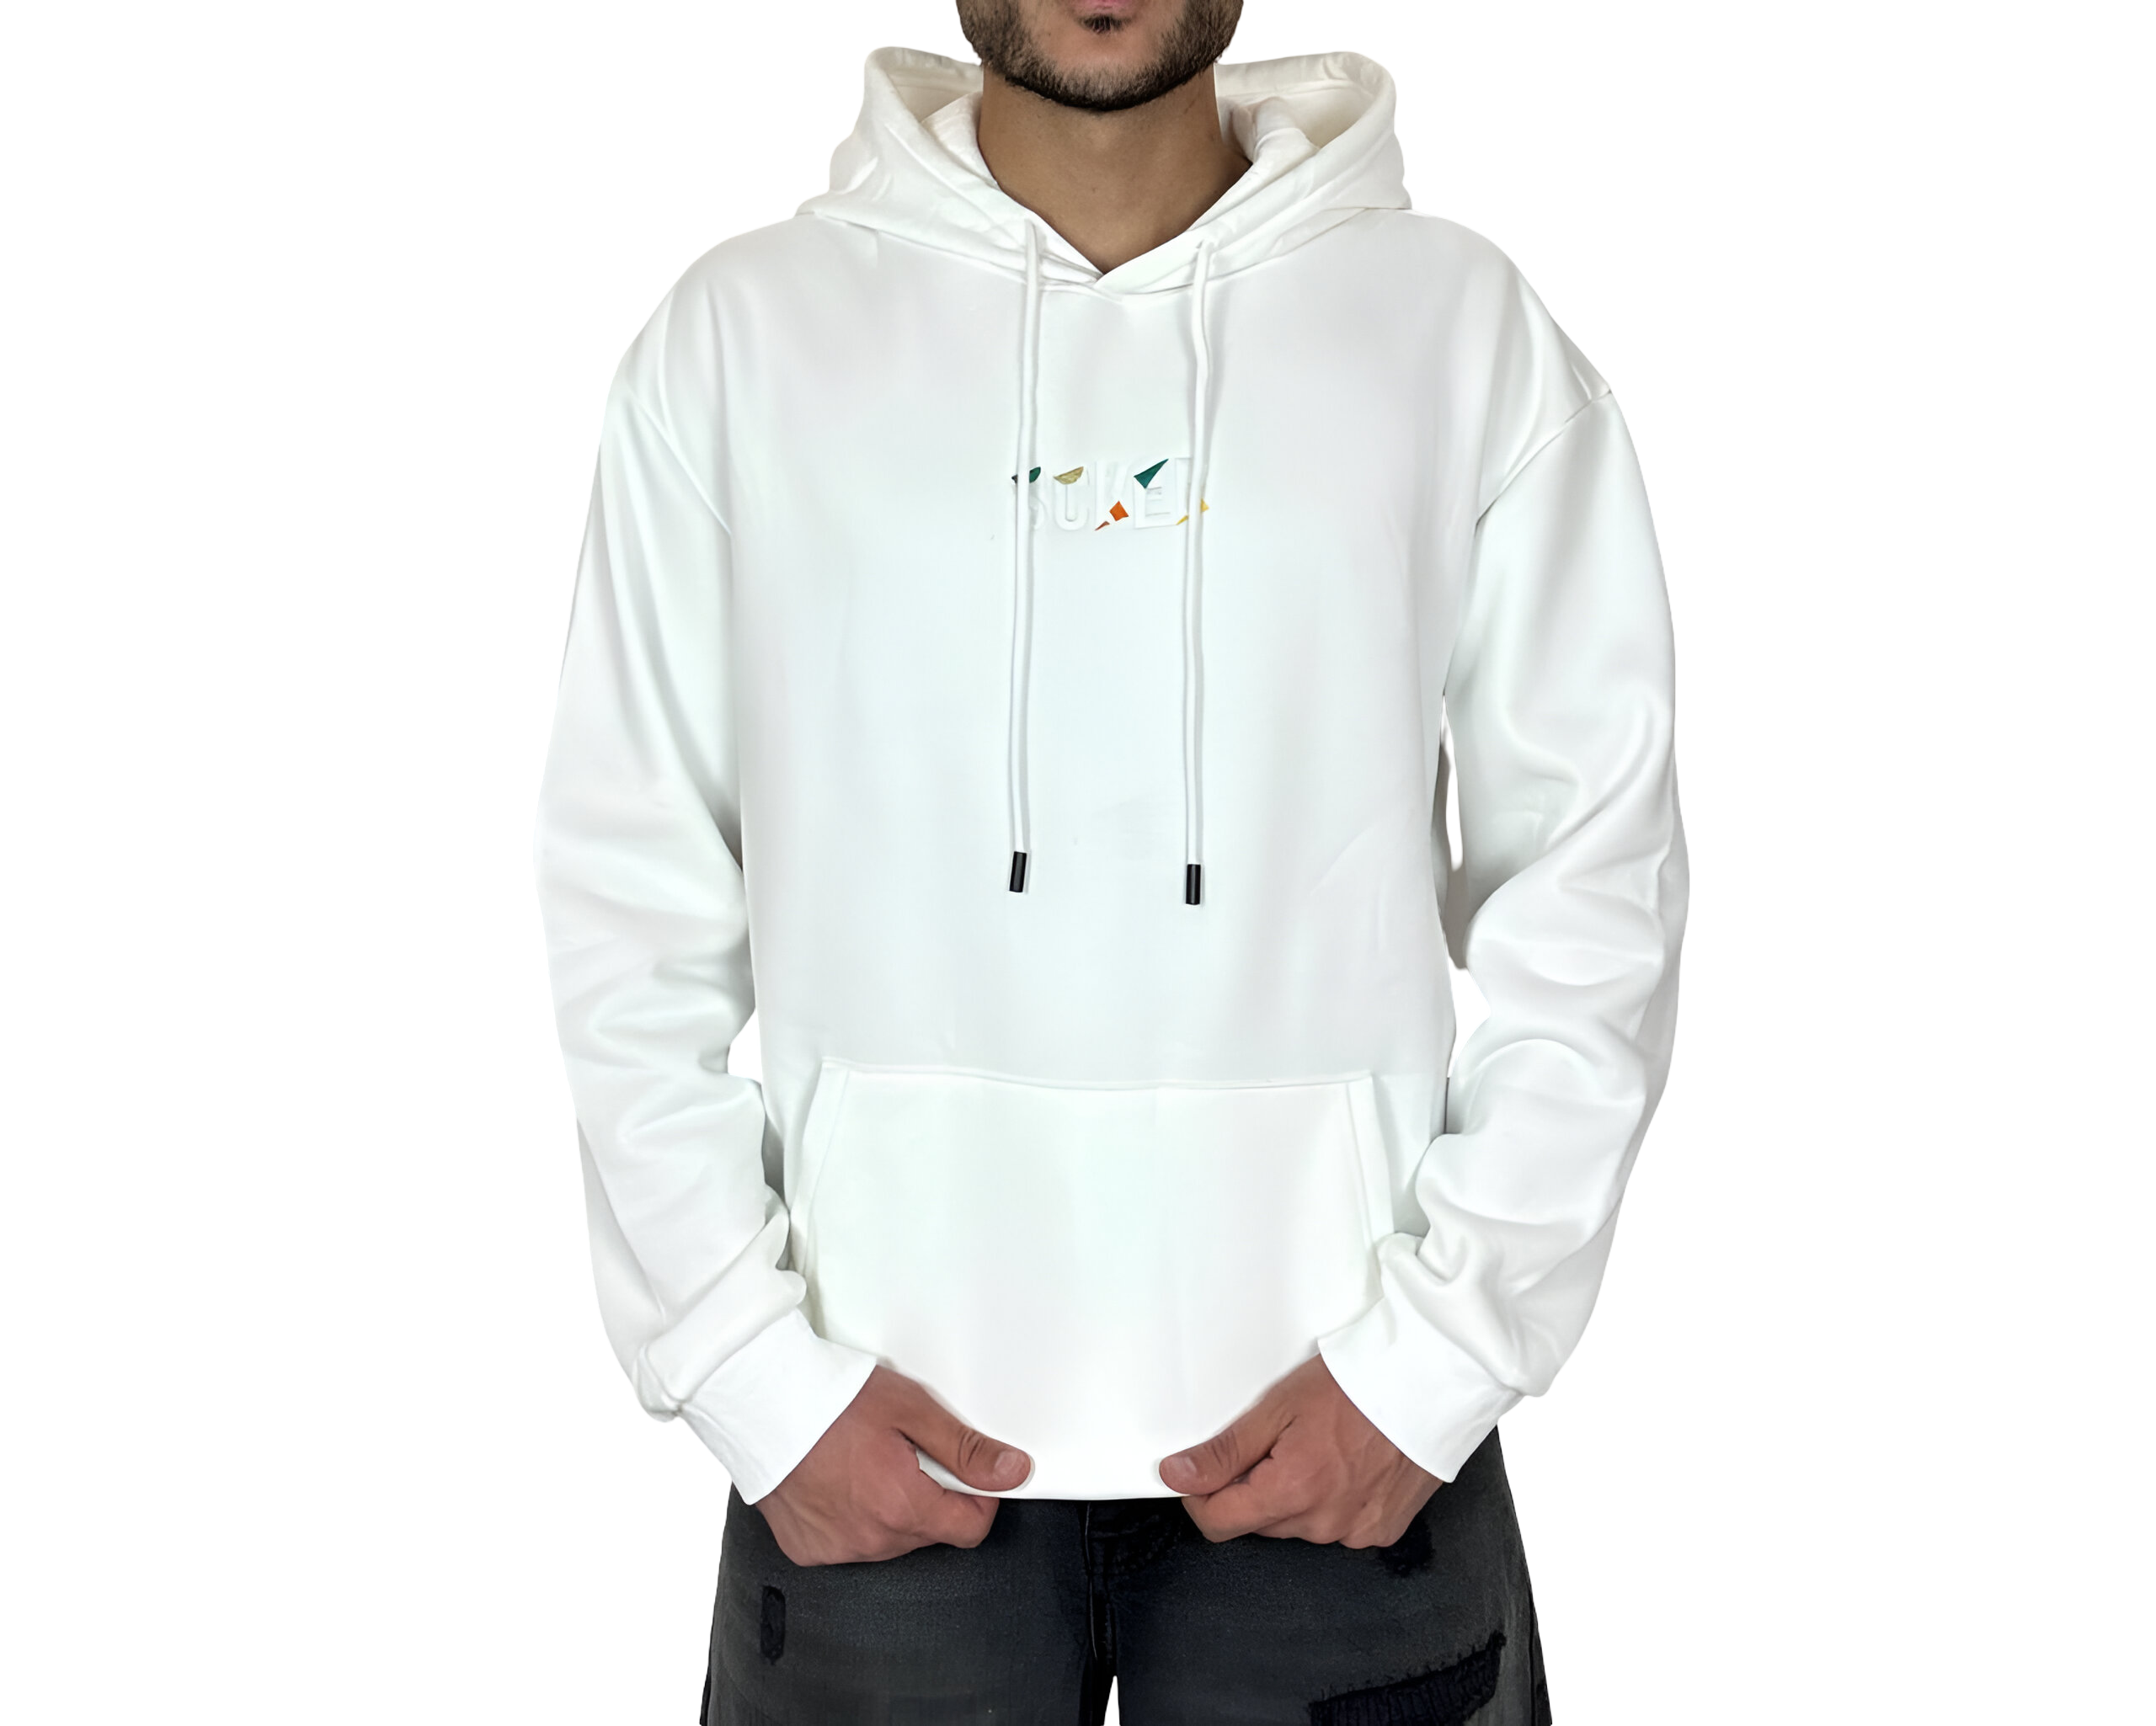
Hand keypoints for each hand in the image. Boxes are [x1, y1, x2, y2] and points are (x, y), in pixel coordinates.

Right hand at [755, 1366, 1031, 1564]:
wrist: (761, 1400)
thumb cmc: (828, 1399)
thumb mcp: (912, 1409)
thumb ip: (965, 1448)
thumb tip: (1010, 1471)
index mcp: (902, 1506)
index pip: (972, 1527)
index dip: (978, 1495)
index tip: (966, 1470)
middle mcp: (871, 1538)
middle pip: (930, 1530)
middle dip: (929, 1492)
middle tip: (903, 1450)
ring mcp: (837, 1548)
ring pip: (890, 1536)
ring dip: (890, 1505)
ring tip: (865, 1460)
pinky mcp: (809, 1549)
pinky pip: (849, 1540)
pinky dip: (852, 1514)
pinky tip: (838, 1479)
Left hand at [1160, 1355, 1441, 1545]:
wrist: (1428, 1382)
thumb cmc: (1358, 1385)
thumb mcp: (1277, 1406)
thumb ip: (1225, 1450)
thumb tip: (1177, 1476)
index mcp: (1292, 1490)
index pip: (1218, 1523)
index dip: (1200, 1495)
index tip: (1203, 1471)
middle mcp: (1323, 1522)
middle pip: (1258, 1522)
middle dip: (1253, 1487)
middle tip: (1276, 1440)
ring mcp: (1355, 1531)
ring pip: (1297, 1525)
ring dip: (1293, 1495)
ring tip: (1318, 1447)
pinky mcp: (1381, 1531)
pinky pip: (1336, 1526)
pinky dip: (1331, 1502)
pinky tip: (1346, 1466)